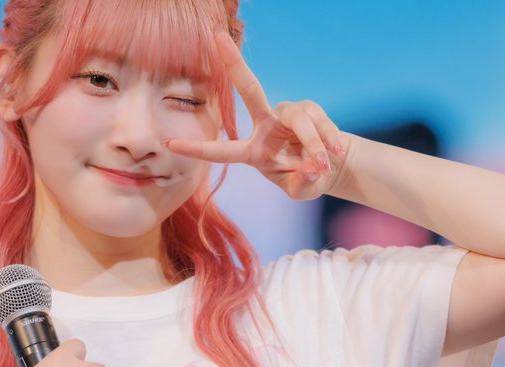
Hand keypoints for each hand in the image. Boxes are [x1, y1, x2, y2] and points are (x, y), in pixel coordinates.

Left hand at [166, 31, 349, 200]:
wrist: (330, 167)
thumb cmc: (304, 179)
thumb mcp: (300, 190)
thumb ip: (300, 184)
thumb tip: (310, 170)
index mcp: (252, 151)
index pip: (221, 150)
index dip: (197, 148)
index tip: (169, 143)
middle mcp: (265, 125)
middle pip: (250, 91)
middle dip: (234, 64)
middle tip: (217, 38)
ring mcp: (287, 114)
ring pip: (299, 121)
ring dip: (314, 144)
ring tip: (324, 165)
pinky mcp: (309, 109)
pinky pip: (320, 123)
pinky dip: (329, 140)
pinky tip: (335, 154)